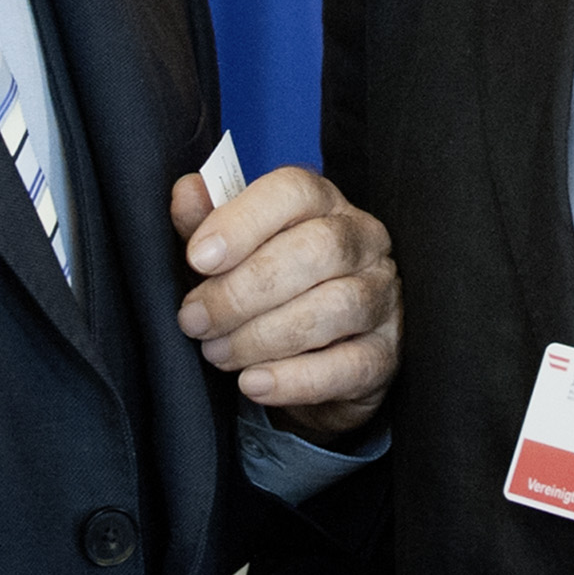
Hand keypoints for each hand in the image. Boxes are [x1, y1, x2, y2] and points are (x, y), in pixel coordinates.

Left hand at [170, 167, 398, 441]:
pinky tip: (253, 383)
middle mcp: (363, 241)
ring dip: (263, 335)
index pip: (294, 191)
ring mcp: (382, 297)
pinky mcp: (387, 353)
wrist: (314, 359)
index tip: (198, 258)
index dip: (243, 222)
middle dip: (243, 290)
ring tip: (218, 353)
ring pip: (336, 306)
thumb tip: (186, 191)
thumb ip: (207, 222)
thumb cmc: (268, 290)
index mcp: (323, 203)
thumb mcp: (231, 253)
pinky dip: (296, 379)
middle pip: (317, 249)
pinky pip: (350, 366)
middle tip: (194, 320)